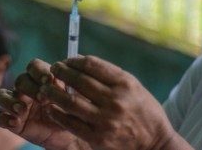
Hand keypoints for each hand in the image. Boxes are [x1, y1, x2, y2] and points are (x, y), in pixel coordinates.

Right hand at [0, 58, 90, 149]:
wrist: (71, 137)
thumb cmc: (75, 114)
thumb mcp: (77, 97)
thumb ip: (75, 80)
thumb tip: (77, 58)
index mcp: (42, 80)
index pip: (33, 66)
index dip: (39, 71)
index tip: (49, 81)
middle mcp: (27, 90)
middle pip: (20, 80)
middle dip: (30, 88)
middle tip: (42, 99)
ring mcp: (17, 105)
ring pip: (0, 95)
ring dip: (9, 100)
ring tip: (21, 110)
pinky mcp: (13, 122)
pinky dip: (3, 118)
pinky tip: (14, 123)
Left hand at [38, 55, 190, 149]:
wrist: (154, 143)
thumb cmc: (142, 110)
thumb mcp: (133, 86)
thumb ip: (110, 75)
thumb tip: (80, 61)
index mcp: (125, 84)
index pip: (92, 65)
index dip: (74, 61)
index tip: (67, 60)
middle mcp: (115, 100)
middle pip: (79, 80)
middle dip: (62, 72)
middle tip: (53, 69)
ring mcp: (106, 120)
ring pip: (71, 102)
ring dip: (54, 92)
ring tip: (46, 88)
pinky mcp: (98, 138)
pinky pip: (71, 123)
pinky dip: (58, 114)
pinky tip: (51, 108)